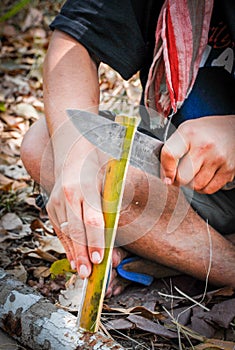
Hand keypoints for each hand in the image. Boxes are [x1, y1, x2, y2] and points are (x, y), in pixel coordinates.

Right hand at [46, 138, 104, 278]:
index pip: (92, 218)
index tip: (100, 258)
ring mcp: (56, 201)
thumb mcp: (110, 175)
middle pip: (76, 229)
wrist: (71, 151)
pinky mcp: (51, 206)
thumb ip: (115, 199)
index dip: (96, 240)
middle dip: (83, 253)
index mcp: (85, 186)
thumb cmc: (97, 163)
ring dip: (74, 254)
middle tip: (89, 273)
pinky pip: (58, 229)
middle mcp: (68, 195)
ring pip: (65, 232)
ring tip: (81, 273)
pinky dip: (66, 245)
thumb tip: (120, 226)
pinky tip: (73, 259)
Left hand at [160, 115, 234, 193]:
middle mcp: (203, 145)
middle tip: (179, 177)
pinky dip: (204, 188)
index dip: (165, 170)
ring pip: (196, 186)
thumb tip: (164, 174)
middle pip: (182, 177)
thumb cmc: (208, 131)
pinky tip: (204, 177)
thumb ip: (173, 148)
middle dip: (178, 180)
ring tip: (194, 174)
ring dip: (191, 184)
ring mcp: (217, 158)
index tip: (166, 176)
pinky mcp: (228, 169)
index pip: (169, 154)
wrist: (234, 129)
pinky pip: (209, 189)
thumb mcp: (187, 130)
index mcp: (189, 133)